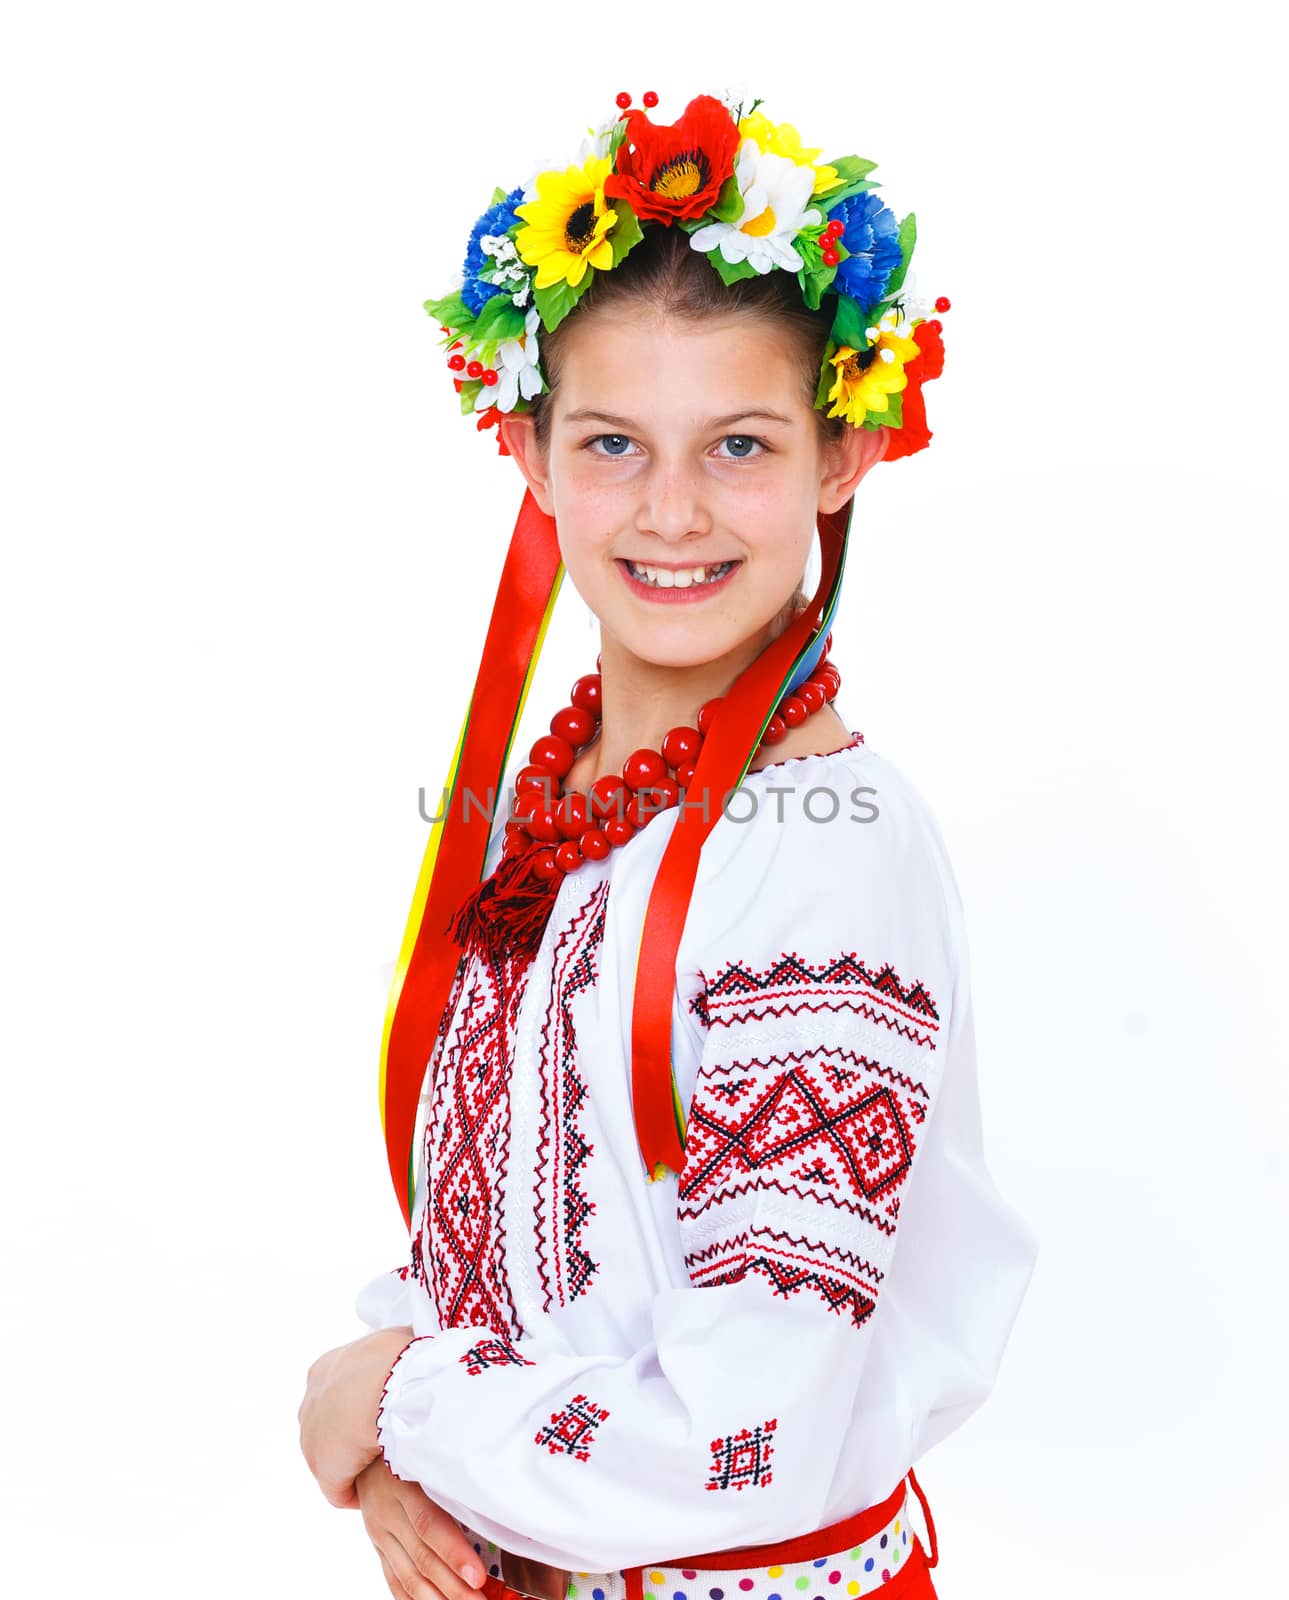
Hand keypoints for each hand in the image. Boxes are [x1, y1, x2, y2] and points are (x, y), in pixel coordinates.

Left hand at [299, 1325, 418, 1508]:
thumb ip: (390, 1350)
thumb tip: (407, 1343)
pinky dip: (357, 1491)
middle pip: (329, 1429)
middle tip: (384, 1441)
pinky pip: (339, 1489)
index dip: (360, 1407)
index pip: (336, 1397)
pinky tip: (380, 1488)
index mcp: (322, 1371)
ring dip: (356, 1464)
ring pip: (333, 1459)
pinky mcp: (325, 1469)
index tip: (383, 1414)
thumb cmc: (398, 1356)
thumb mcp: (393, 1340)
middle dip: (353, 1436)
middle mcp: (309, 1404)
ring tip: (385, 1466)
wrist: (390, 1382)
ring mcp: (312, 1439)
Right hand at [355, 1458, 488, 1599]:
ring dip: (437, 1599)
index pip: (429, 1525)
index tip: (478, 1577)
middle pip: (421, 1557)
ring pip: (408, 1576)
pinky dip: (413, 1599)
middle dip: (453, 1586)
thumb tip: (497, 1501)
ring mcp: (380, 1533)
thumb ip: (454, 1478)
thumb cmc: (412, 1448)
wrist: (365, 1451)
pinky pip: (394, 1580)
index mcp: (403, 1483)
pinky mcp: (378, 1547)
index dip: (454, 1553)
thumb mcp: (429, 1454)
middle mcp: (387, 1512)